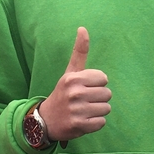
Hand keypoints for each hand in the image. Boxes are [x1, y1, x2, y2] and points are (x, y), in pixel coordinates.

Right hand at [41, 27, 110, 141]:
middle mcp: (75, 93)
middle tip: (84, 100)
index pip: (104, 78)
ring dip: (98, 111)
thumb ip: (79, 51)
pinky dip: (95, 123)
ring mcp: (77, 110)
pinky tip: (84, 120)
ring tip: (84, 110)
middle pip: (107, 93)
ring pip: (106, 108)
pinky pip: (102, 122)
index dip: (97, 83)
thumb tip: (83, 28)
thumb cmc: (63, 93)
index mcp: (73, 78)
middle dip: (98, 98)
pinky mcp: (80, 126)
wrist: (46, 120)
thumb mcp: (70, 72)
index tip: (85, 87)